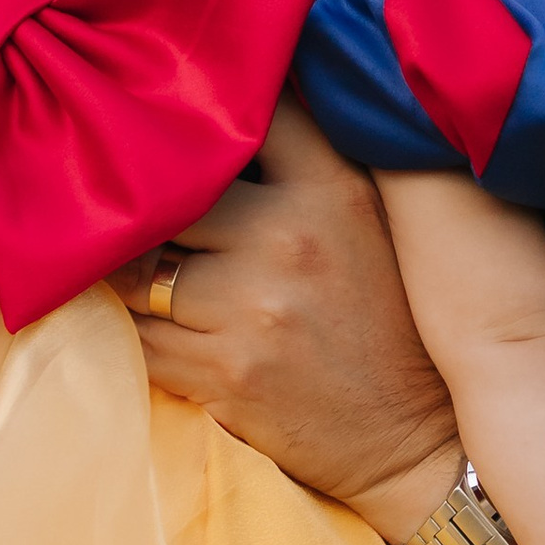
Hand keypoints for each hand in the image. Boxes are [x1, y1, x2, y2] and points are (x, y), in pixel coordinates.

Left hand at [113, 99, 459, 537]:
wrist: (419, 442)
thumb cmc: (394, 324)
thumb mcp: (375, 222)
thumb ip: (314, 162)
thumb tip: (242, 102)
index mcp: (334, 188)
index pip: (248, 115)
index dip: (200, 116)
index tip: (174, 123)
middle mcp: (289, 238)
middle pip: (166, 195)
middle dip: (142, 208)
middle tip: (124, 212)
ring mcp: (252, 309)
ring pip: (138, 272)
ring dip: (131, 278)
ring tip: (139, 276)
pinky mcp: (224, 374)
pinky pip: (140, 339)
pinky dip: (138, 334)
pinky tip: (160, 331)